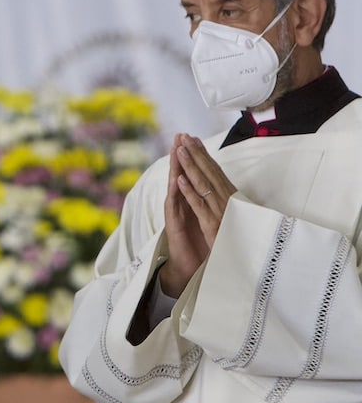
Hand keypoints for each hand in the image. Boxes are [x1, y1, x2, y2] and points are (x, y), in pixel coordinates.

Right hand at [160, 133, 209, 296]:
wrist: (187, 268)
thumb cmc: (200, 245)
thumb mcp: (213, 225)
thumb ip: (214, 210)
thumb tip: (227, 197)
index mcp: (194, 201)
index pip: (194, 175)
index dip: (196, 157)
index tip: (196, 139)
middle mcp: (183, 204)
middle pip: (183, 174)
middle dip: (183, 154)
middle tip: (181, 134)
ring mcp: (177, 212)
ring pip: (177, 185)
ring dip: (176, 166)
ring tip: (176, 148)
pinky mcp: (174, 224)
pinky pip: (176, 205)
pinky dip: (177, 191)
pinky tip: (176, 178)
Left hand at [173, 132, 235, 249]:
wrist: (253, 262)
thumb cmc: (245, 239)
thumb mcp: (240, 215)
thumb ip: (233, 201)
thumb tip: (226, 186)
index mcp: (232, 198)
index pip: (216, 171)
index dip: (204, 155)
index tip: (194, 140)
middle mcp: (227, 201)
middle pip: (209, 172)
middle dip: (196, 153)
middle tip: (184, 136)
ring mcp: (220, 211)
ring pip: (202, 184)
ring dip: (190, 166)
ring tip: (180, 150)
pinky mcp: (213, 225)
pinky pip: (199, 205)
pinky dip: (189, 191)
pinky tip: (179, 179)